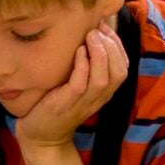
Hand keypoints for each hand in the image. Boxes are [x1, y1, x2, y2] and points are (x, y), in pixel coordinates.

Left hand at [16, 24, 126, 151]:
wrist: (41, 137)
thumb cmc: (55, 106)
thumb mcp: (75, 87)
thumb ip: (85, 69)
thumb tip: (86, 39)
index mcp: (103, 93)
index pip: (123, 68)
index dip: (118, 46)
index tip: (106, 27)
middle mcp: (97, 98)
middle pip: (119, 72)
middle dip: (113, 46)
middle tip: (99, 28)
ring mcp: (82, 102)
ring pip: (104, 79)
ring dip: (101, 54)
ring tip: (91, 35)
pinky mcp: (65, 104)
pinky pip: (81, 84)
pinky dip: (83, 66)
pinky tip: (78, 51)